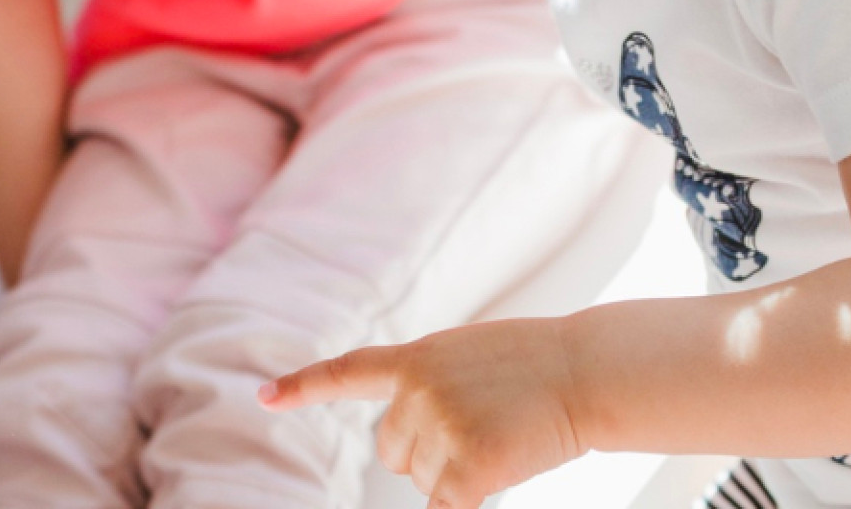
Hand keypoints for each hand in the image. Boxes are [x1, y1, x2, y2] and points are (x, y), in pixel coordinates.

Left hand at [259, 319, 590, 508]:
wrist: (587, 370)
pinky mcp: (467, 464)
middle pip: (394, 452)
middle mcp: (416, 390)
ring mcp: (439, 426)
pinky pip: (448, 507)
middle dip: (430, 452)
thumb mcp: (469, 357)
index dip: (303, 387)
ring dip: (458, 473)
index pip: (347, 372)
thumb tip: (408, 444)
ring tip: (502, 436)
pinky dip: (462, 505)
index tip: (264, 397)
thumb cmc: (539, 367)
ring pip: (424, 480)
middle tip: (483, 427)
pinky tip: (492, 479)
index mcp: (415, 359)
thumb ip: (431, 384)